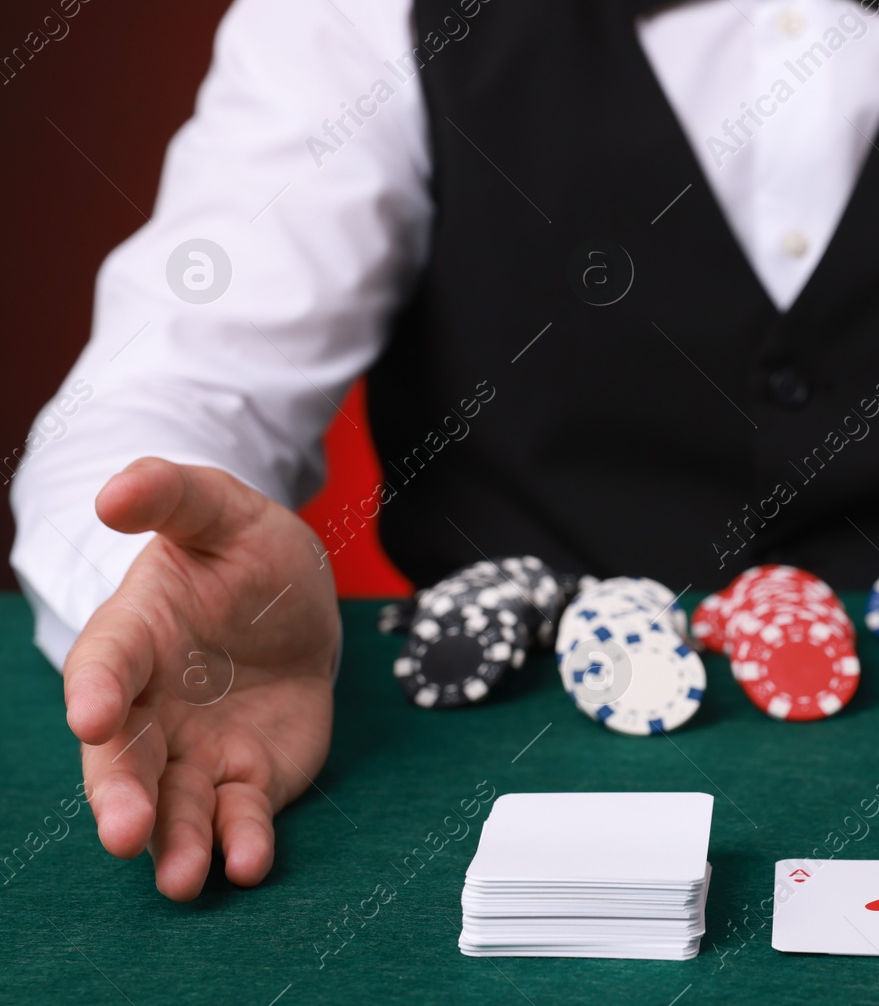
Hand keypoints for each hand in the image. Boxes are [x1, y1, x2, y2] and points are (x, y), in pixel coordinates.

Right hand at [63, 458, 339, 900]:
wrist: (295, 603)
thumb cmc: (243, 553)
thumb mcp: (220, 511)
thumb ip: (173, 496)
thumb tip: (114, 491)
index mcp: (132, 638)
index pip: (104, 666)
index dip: (96, 690)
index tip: (92, 717)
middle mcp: (149, 708)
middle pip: (124, 760)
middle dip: (120, 798)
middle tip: (124, 834)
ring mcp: (194, 750)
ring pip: (174, 805)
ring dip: (177, 843)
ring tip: (185, 879)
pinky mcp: (245, 778)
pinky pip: (238, 817)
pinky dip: (242, 843)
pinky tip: (248, 865)